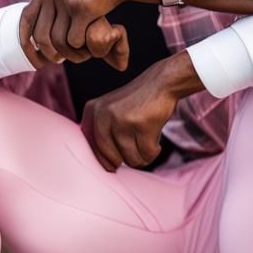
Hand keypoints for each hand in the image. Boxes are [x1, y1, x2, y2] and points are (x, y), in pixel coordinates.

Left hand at [20, 0, 139, 66]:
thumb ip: (50, 6)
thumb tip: (35, 34)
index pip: (26, 21)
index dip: (26, 43)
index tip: (34, 60)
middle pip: (42, 37)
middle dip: (50, 54)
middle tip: (60, 60)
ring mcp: (66, 1)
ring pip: (60, 42)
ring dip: (72, 54)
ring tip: (82, 54)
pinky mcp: (82, 8)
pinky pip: (76, 40)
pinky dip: (84, 48)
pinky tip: (92, 45)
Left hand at [81, 51, 200, 171]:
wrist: (160, 84)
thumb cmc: (136, 104)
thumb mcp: (110, 112)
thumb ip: (102, 133)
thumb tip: (105, 166)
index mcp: (92, 110)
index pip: (93, 146)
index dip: (104, 161)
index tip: (112, 167)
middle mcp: (102, 114)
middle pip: (111, 156)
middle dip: (124, 160)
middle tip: (136, 153)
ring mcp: (121, 119)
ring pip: (130, 158)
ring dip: (142, 157)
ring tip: (147, 143)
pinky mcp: (140, 124)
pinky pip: (147, 154)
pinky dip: (153, 152)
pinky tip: (156, 142)